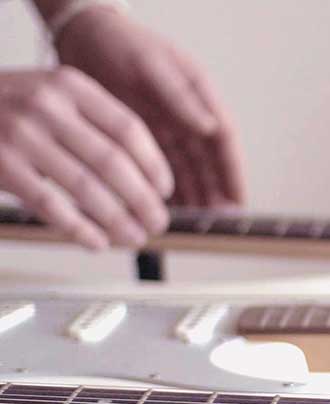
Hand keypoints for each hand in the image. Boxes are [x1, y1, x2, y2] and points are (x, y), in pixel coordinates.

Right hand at [0, 68, 172, 248]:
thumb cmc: (4, 107)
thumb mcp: (50, 95)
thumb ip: (91, 121)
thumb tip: (145, 173)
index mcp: (70, 86)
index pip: (128, 129)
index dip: (154, 165)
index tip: (165, 190)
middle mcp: (47, 106)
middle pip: (114, 162)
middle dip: (143, 200)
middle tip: (158, 221)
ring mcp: (21, 136)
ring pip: (87, 188)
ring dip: (119, 220)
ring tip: (135, 236)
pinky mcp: (2, 165)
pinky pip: (51, 206)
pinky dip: (80, 229)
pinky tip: (97, 242)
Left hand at [55, 6, 244, 207]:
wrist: (84, 35)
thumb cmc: (121, 42)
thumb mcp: (153, 64)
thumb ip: (181, 97)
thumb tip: (211, 126)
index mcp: (199, 96)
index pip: (223, 141)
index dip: (232, 172)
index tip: (239, 200)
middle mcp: (188, 115)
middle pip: (209, 162)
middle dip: (217, 192)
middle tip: (219, 223)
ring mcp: (168, 127)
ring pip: (188, 169)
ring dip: (195, 195)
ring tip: (198, 223)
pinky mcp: (145, 136)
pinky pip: (162, 167)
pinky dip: (168, 188)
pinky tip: (169, 208)